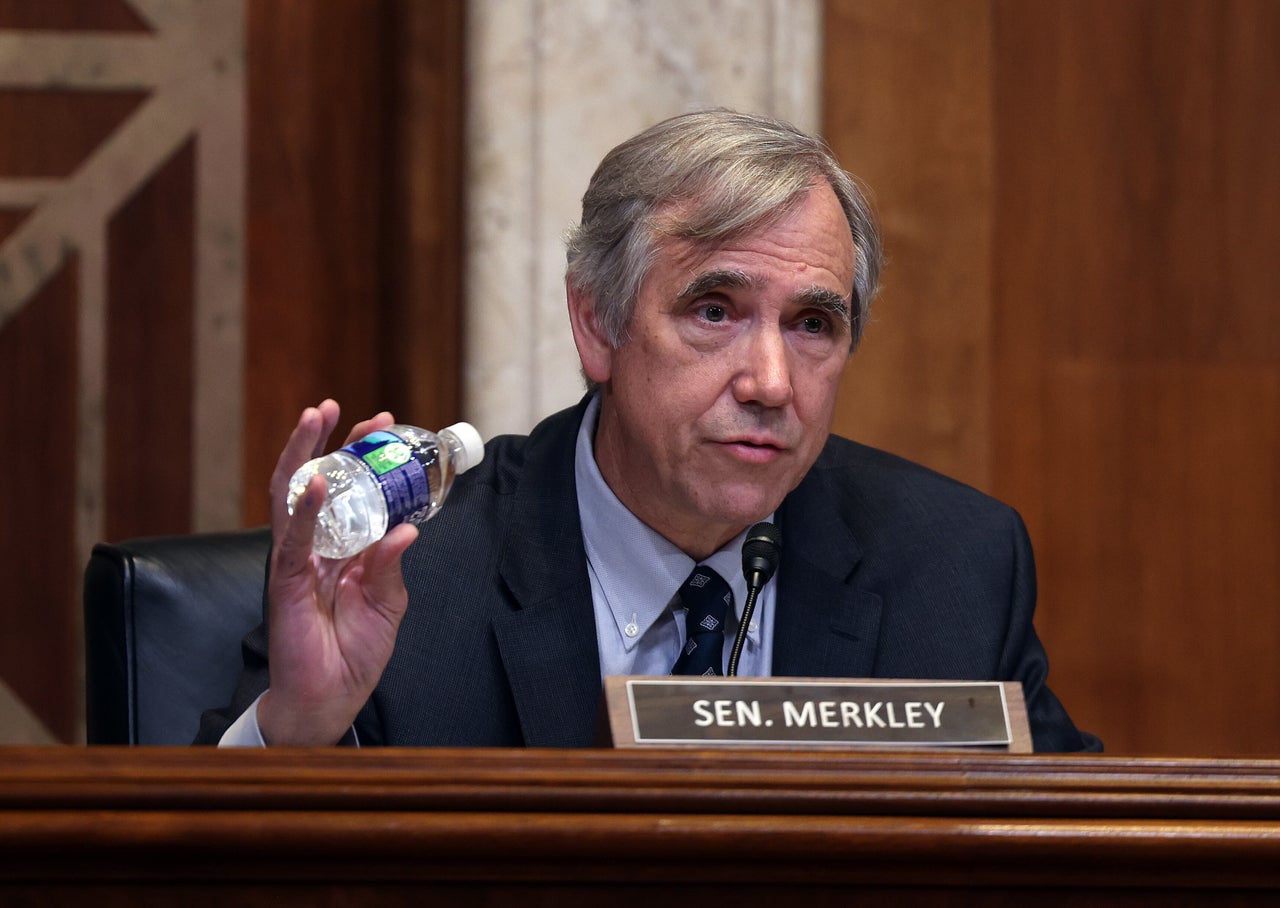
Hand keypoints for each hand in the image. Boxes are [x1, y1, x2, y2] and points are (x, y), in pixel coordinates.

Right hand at [257, 400, 417, 744]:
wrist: (331, 697)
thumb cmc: (356, 652)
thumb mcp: (388, 604)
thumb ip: (391, 566)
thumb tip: (408, 529)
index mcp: (341, 547)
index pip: (347, 489)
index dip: (358, 455)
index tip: (381, 424)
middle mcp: (315, 546)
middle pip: (313, 480)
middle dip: (323, 440)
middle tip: (336, 406)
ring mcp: (296, 559)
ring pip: (290, 495)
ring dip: (302, 454)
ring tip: (313, 418)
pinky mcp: (285, 581)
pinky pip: (291, 538)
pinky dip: (302, 508)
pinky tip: (314, 481)